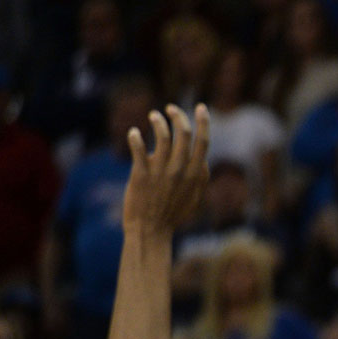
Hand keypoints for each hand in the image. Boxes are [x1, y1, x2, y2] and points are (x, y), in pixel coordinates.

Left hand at [123, 104, 209, 234]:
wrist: (150, 230)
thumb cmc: (173, 214)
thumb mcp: (195, 197)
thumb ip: (200, 177)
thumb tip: (202, 159)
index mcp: (195, 174)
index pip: (203, 141)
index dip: (203, 121)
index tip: (201, 107)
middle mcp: (180, 170)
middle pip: (183, 133)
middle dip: (178, 115)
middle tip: (170, 109)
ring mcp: (160, 172)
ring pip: (162, 136)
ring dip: (158, 121)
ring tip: (153, 115)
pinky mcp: (141, 175)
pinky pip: (138, 149)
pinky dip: (135, 137)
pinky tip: (134, 133)